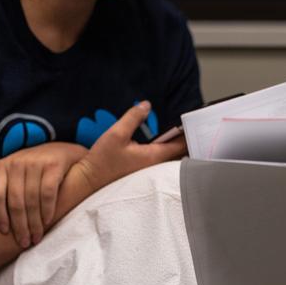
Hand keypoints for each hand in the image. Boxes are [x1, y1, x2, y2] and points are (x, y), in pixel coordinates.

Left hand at [0, 141, 86, 247]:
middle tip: (24, 242)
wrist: (62, 152)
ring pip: (32, 199)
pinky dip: (47, 209)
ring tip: (36, 237)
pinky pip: (48, 193)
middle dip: (19, 225)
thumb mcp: (10, 176)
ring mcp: (36, 163)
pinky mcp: (53, 166)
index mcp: (2, 166)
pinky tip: (48, 222)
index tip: (4, 232)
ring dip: (34, 222)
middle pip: (15, 201)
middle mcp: (17, 163)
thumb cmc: (32, 169)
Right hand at [66, 101, 186, 195]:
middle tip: (195, 124)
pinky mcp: (140, 167)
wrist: (89, 179)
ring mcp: (148, 167)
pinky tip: (162, 137)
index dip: (189, 134)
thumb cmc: (102, 160)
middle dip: (186, 138)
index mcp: (152, 156)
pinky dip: (164, 146)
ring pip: (168, 154)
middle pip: (177, 151)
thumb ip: (133, 118)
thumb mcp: (117, 134)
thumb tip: (147, 105)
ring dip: (175, 142)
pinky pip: (158, 155)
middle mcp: (153, 164)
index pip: (179, 145)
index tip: (197, 123)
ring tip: (182, 128)